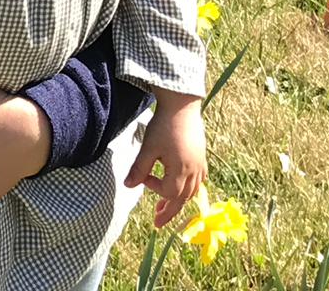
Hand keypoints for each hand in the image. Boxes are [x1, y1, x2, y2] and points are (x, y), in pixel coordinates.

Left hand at [124, 91, 205, 226]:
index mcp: (182, 171)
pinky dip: (190, 188)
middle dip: (169, 211)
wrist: (182, 106)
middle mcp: (194, 172)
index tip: (141, 175)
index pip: (169, 192)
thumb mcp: (148, 148)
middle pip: (183, 198)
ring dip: (179, 201)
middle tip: (157, 223)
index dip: (153, 188)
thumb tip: (128, 185)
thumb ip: (139, 168)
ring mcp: (200, 165)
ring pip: (192, 191)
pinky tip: (183, 187)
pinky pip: (199, 180)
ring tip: (165, 207)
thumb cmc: (164, 126)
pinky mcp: (201, 157)